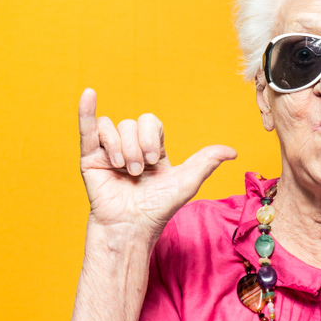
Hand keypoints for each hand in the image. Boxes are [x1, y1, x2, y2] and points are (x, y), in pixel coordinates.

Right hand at [78, 88, 236, 240]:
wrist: (131, 226)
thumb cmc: (158, 208)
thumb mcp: (187, 182)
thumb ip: (207, 161)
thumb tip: (233, 151)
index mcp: (152, 148)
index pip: (152, 122)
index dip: (152, 136)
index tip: (154, 160)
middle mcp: (130, 146)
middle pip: (131, 124)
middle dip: (136, 147)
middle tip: (138, 171)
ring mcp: (109, 151)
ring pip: (112, 128)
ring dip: (120, 148)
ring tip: (123, 170)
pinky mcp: (89, 158)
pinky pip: (87, 128)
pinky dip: (86, 111)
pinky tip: (88, 94)